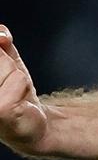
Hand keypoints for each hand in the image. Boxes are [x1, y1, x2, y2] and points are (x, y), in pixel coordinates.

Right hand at [0, 27, 46, 151]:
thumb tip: (1, 36)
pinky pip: (18, 79)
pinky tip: (18, 102)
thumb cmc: (14, 91)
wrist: (33, 123)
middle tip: (7, 83)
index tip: (3, 50)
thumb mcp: (6, 60)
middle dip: (7, 64)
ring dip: (16, 76)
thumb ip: (1, 42)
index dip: (0, 43)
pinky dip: (23, 86)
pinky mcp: (0, 111)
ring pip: (8, 66)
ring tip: (12, 92)